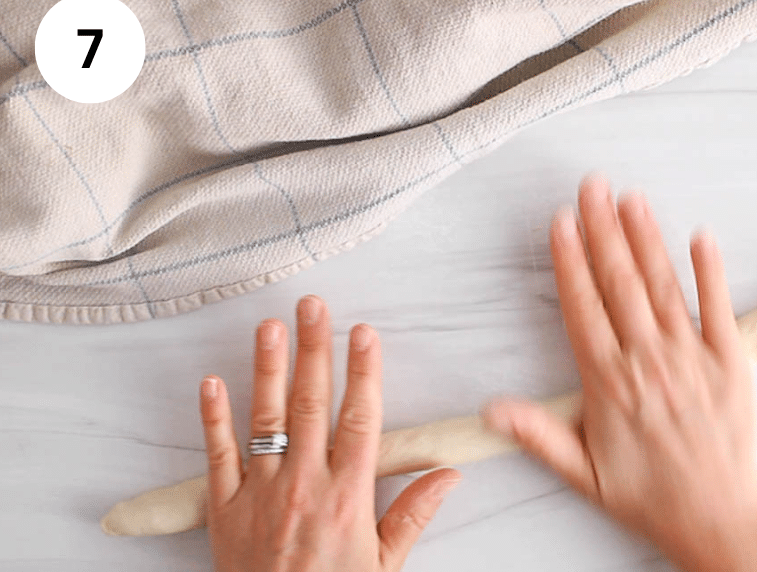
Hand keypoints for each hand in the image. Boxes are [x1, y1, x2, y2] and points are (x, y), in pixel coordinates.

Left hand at [199, 296, 460, 571]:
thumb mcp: (384, 565)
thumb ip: (413, 515)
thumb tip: (448, 475)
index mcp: (347, 497)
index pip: (359, 420)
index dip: (363, 372)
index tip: (364, 334)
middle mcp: (303, 486)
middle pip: (311, 405)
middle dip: (314, 350)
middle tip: (313, 307)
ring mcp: (259, 494)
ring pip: (265, 419)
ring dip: (268, 369)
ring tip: (270, 326)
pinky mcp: (223, 508)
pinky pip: (217, 455)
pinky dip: (213, 417)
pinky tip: (212, 381)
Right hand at [482, 175, 756, 570]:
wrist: (715, 516)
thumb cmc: (646, 494)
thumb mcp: (581, 471)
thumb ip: (537, 434)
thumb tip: (489, 410)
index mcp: (608, 382)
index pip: (582, 307)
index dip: (570, 261)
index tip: (561, 222)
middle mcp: (647, 360)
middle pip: (619, 283)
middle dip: (603, 230)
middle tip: (592, 187)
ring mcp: (691, 357)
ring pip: (662, 287)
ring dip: (646, 239)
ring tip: (630, 198)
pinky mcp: (731, 361)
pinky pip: (719, 308)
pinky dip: (711, 271)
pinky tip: (700, 236)